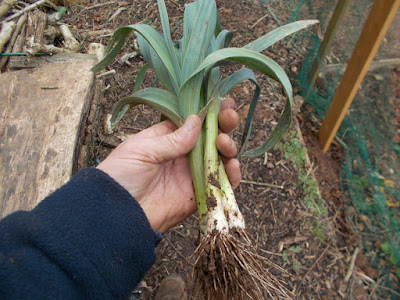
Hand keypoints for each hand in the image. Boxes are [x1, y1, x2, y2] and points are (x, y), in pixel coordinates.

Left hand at [97, 99, 240, 232]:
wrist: (118, 213)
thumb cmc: (121, 175)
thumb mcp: (142, 150)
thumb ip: (172, 139)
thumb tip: (196, 120)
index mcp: (168, 138)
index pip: (193, 121)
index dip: (209, 111)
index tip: (224, 102)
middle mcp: (183, 154)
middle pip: (211, 137)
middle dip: (224, 125)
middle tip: (230, 117)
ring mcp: (193, 174)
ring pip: (220, 157)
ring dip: (228, 147)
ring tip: (223, 143)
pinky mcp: (199, 195)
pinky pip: (221, 184)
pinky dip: (232, 175)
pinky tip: (233, 166)